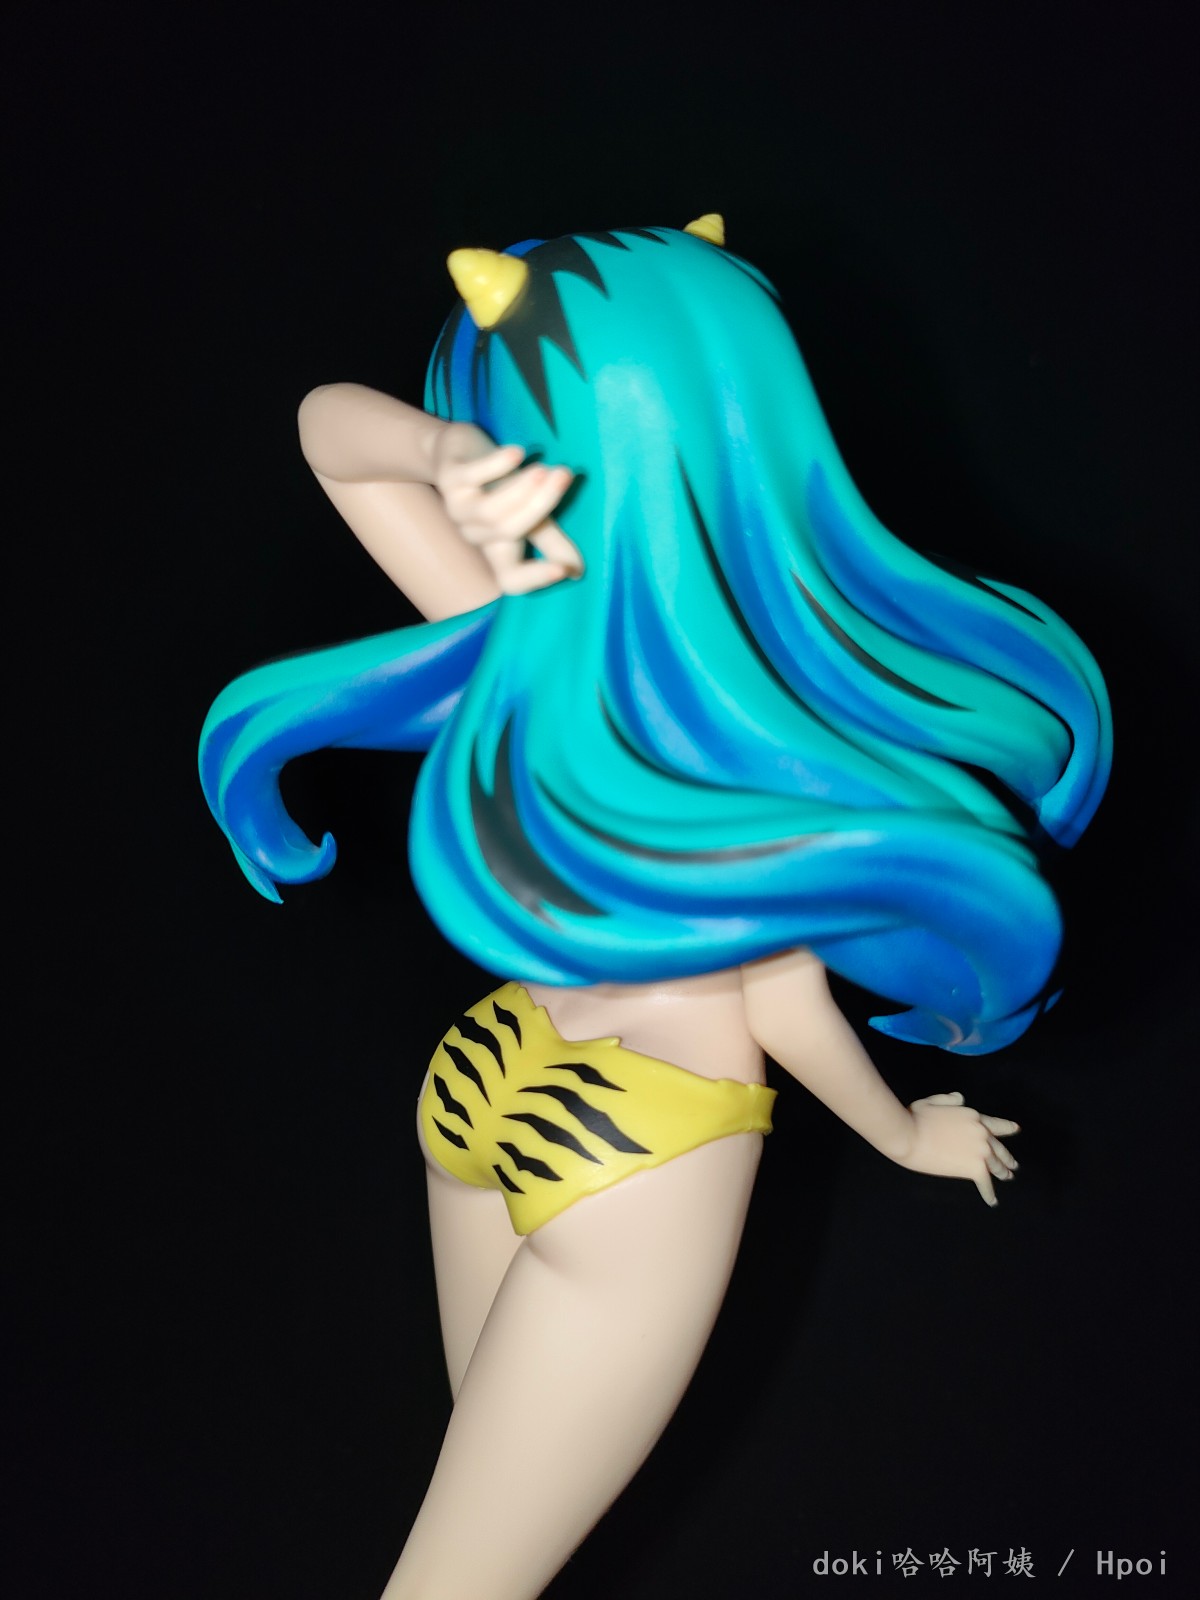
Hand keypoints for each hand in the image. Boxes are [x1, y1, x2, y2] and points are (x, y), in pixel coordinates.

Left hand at [432, 423, 581, 594]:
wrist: (454, 452)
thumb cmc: (497, 485)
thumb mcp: (529, 514)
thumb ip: (550, 541)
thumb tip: (577, 572)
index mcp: (496, 549)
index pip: (510, 579)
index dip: (535, 578)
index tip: (565, 570)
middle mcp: (475, 534)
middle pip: (508, 533)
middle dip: (539, 506)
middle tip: (564, 477)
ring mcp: (458, 509)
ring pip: (491, 510)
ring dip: (521, 488)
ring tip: (544, 469)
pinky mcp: (449, 479)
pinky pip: (471, 476)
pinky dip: (495, 465)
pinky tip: (517, 453)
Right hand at [896, 1091, 1019, 1206]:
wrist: (909, 1135)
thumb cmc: (915, 1117)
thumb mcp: (932, 1101)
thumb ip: (948, 1100)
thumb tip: (960, 1098)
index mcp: (973, 1116)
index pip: (996, 1124)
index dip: (1008, 1127)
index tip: (1016, 1129)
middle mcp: (982, 1133)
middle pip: (1000, 1148)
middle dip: (1007, 1157)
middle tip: (1013, 1165)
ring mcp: (981, 1151)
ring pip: (997, 1166)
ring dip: (1002, 1173)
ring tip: (1006, 1178)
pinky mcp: (975, 1168)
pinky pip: (986, 1184)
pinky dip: (989, 1194)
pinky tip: (992, 1201)